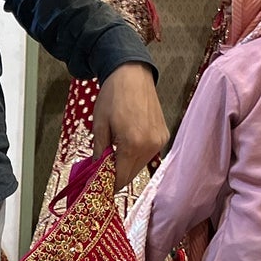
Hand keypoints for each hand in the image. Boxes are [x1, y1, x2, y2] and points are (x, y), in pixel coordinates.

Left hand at [92, 63, 168, 187]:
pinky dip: (136, 156)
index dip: (108, 185)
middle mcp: (150, 146)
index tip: (98, 186)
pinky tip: (127, 145)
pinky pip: (148, 155)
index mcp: (132, 144)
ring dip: (127, 166)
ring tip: (114, 155)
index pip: (120, 178)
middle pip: (131, 175)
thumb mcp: (99, 126)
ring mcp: (159, 141)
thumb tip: (97, 172)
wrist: (132, 74)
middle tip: (103, 171)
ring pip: (140, 166)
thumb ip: (99, 153)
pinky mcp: (164, 135)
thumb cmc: (113, 96)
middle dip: (117, 176)